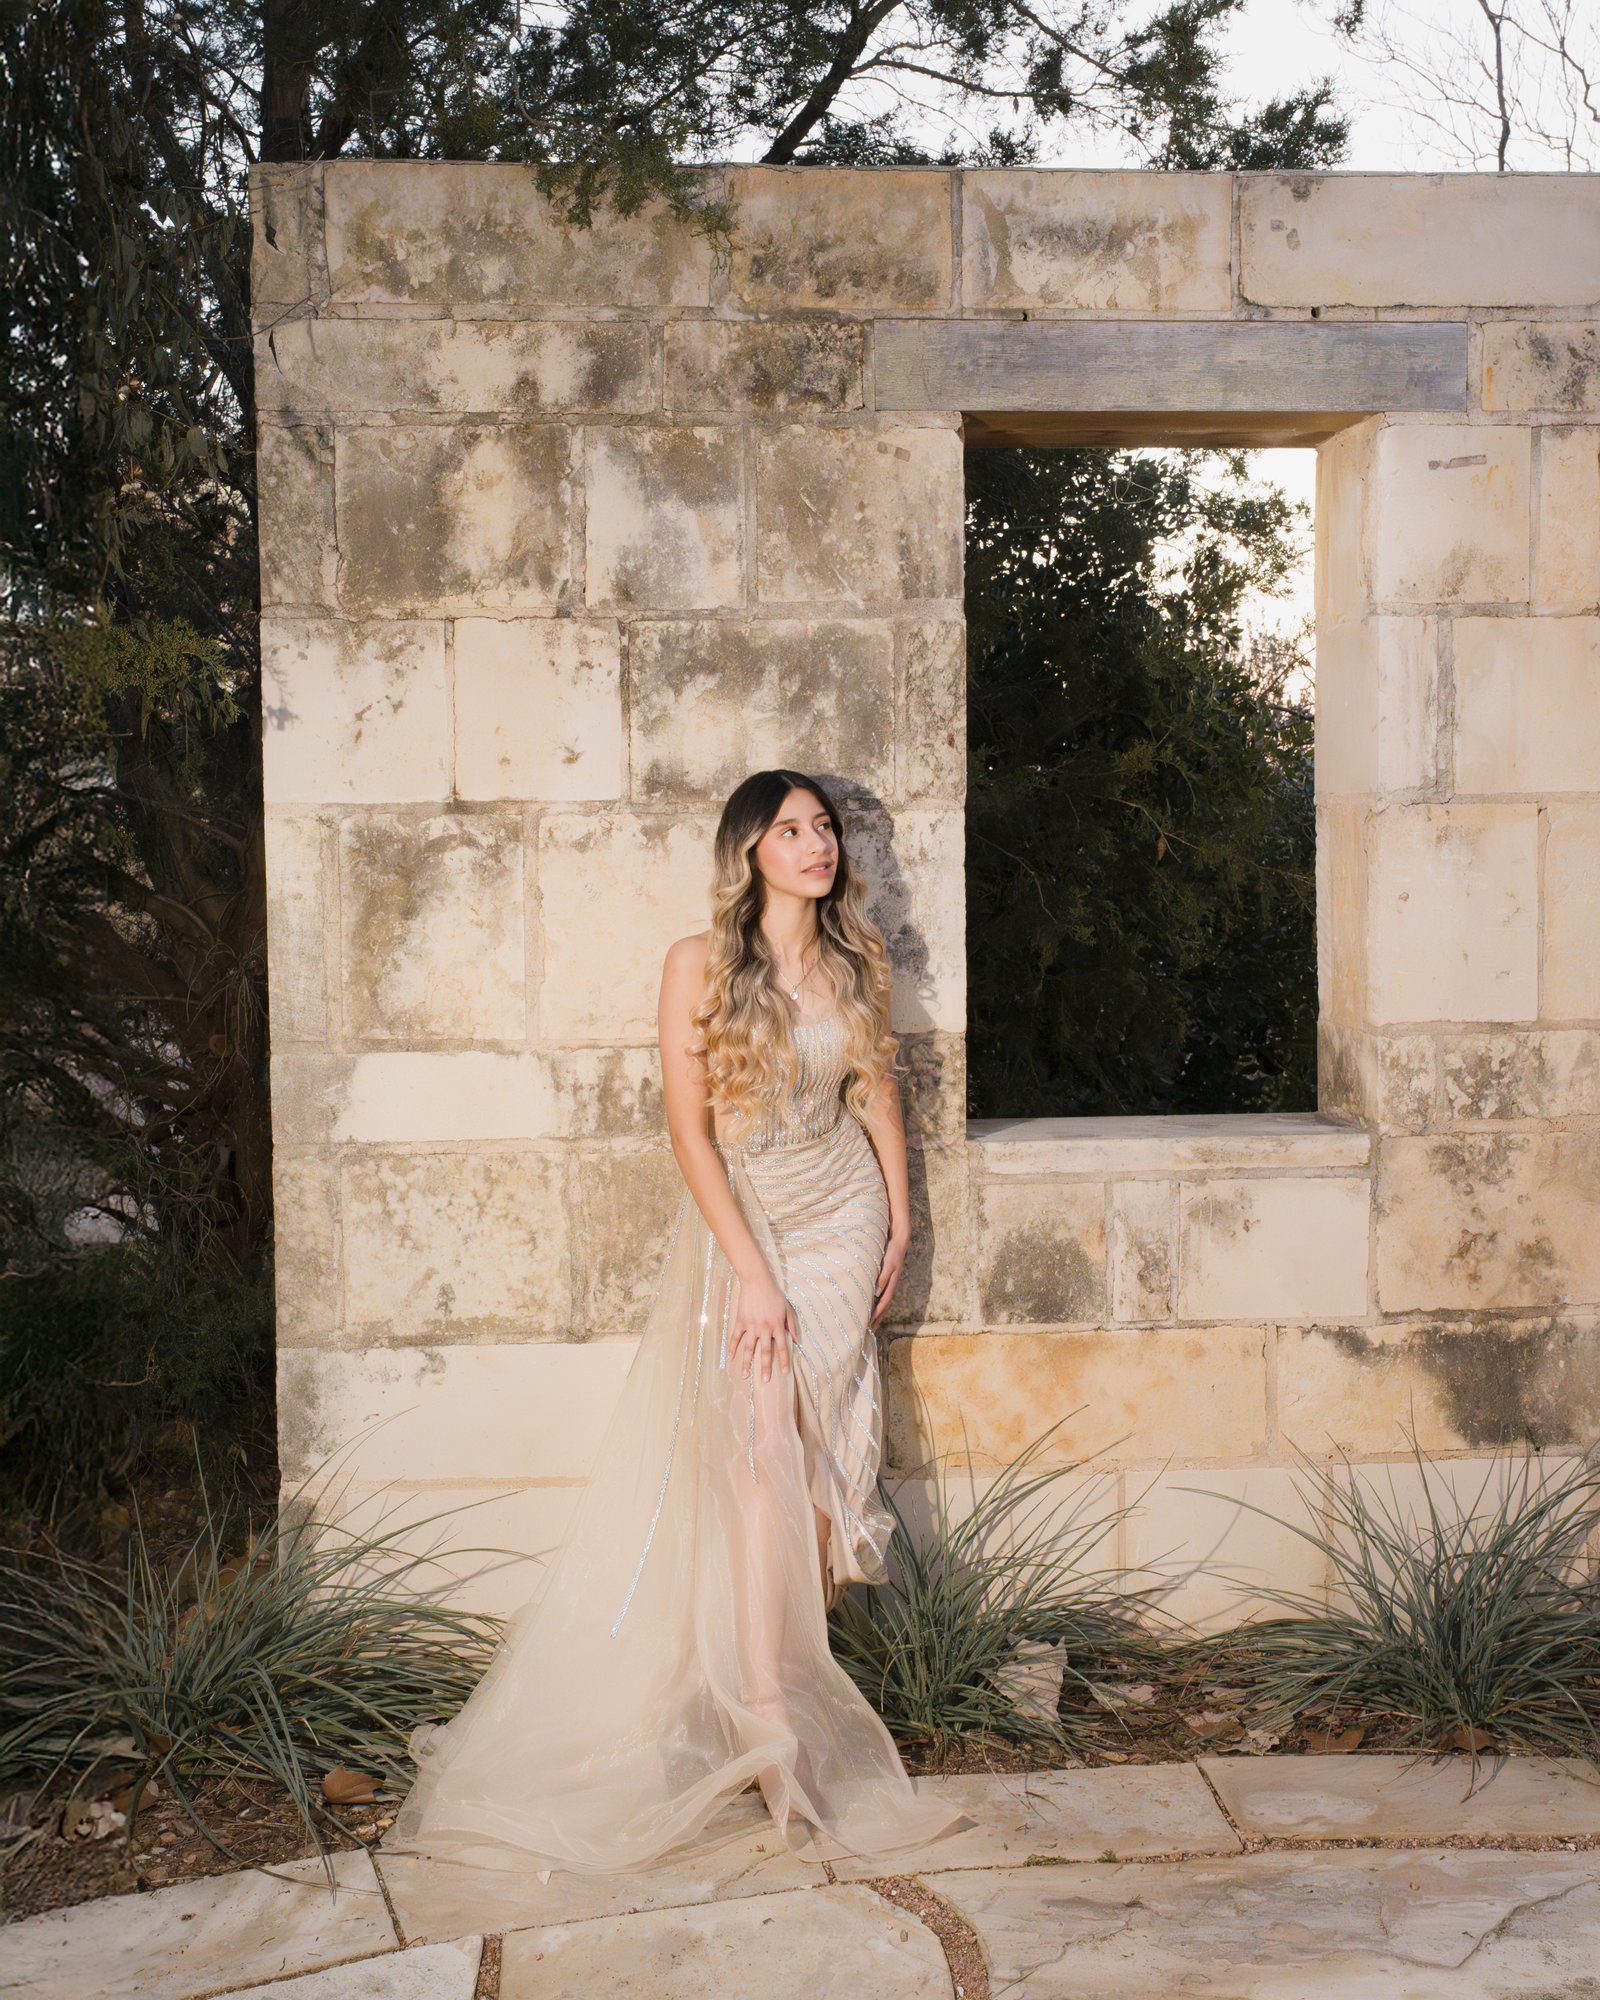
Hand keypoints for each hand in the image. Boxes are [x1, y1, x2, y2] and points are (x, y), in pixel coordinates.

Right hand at [727, 1268, 795, 1384]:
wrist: (757, 1281)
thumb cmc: (774, 1294)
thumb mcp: (787, 1308)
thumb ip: (792, 1325)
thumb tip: (797, 1342)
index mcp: (777, 1325)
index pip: (782, 1347)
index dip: (783, 1360)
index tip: (784, 1373)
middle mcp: (765, 1328)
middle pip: (765, 1352)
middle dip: (765, 1368)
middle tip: (765, 1381)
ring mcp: (751, 1325)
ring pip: (749, 1348)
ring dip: (747, 1363)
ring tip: (745, 1375)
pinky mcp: (740, 1321)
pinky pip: (735, 1337)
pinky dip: (732, 1348)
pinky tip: (730, 1359)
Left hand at [870, 1227, 909, 1327]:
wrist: (899, 1243)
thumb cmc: (891, 1253)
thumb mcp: (888, 1264)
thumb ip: (882, 1277)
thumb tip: (877, 1293)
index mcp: (891, 1284)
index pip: (882, 1304)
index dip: (876, 1315)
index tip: (869, 1325)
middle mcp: (891, 1287)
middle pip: (884, 1307)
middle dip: (877, 1319)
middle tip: (869, 1332)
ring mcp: (890, 1285)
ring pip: (884, 1303)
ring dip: (878, 1315)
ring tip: (871, 1326)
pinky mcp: (887, 1281)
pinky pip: (883, 1297)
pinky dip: (878, 1306)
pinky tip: (873, 1309)